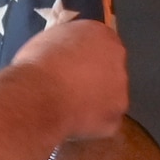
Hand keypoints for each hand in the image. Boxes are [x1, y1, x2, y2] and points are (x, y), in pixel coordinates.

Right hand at [8, 20, 128, 140]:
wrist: (38, 94)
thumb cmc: (38, 63)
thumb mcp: (52, 39)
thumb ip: (70, 46)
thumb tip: (68, 56)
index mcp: (103, 35)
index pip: (102, 46)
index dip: (87, 60)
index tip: (73, 69)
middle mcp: (118, 58)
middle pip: (111, 71)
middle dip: (96, 80)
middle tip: (73, 89)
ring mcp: (121, 90)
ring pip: (110, 98)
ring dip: (95, 103)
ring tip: (69, 108)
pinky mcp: (114, 117)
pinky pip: (104, 122)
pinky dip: (91, 124)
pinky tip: (72, 122)